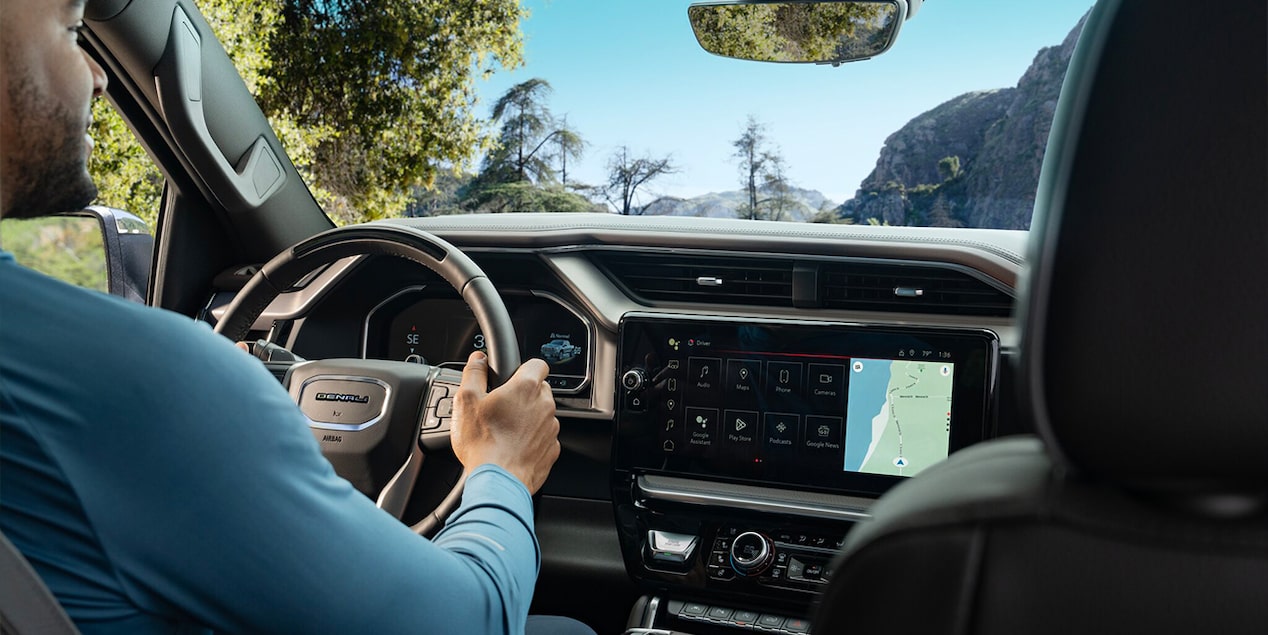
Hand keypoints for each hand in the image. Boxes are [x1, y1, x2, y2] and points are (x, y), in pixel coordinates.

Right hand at [450, 351, 559, 493]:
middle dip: (522, 396)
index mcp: (526, 388)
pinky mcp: (552, 449)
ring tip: (503, 431)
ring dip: (527, 418)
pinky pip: (543, 437)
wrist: (497, 480)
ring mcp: (551, 429)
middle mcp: (545, 405)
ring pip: (541, 414)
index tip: (512, 378)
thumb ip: (474, 373)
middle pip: (539, 390)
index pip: (538, 364)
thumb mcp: (466, 401)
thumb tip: (478, 360)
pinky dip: (531, 439)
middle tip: (500, 408)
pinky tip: (512, 447)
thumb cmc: (482, 442)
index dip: (524, 369)